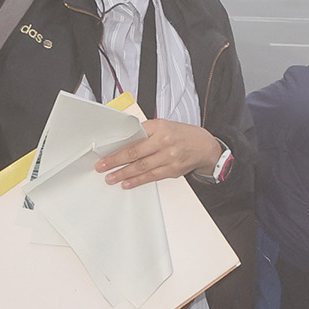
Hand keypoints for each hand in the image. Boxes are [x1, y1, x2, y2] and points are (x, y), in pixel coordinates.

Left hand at [95, 117, 223, 190]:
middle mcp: (164, 142)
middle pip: (135, 153)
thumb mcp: (165, 126)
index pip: (134, 137)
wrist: (205, 147)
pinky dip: (138, 180)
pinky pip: (151, 177)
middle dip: (115, 161)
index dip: (118, 146)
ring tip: (111, 178)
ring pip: (141, 167)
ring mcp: (169, 157)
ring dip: (123, 174)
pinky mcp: (172, 170)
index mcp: (160, 127)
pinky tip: (127, 183)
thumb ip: (146, 132)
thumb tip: (125, 142)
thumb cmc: (183, 135)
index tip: (105, 152)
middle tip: (102, 167)